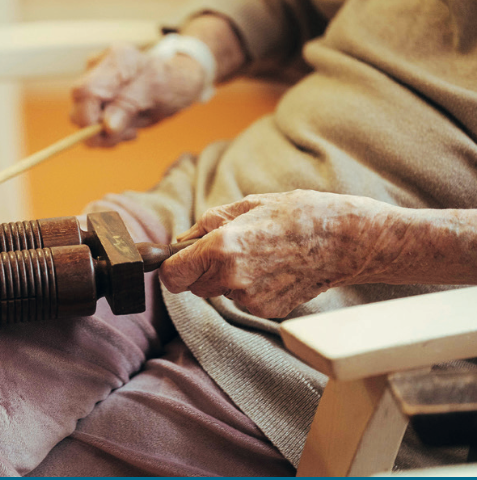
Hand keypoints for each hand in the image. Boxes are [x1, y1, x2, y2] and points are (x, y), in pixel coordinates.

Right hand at [70, 43, 204, 146]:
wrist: (180, 81)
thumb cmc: (173, 81)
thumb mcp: (158, 92)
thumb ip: (129, 105)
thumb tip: (107, 126)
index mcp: (115, 60)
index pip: (84, 92)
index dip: (89, 119)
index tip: (109, 133)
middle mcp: (100, 68)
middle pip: (78, 109)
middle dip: (100, 131)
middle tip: (131, 132)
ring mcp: (96, 84)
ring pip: (83, 121)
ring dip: (108, 134)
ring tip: (134, 126)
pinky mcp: (97, 98)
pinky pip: (92, 125)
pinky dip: (109, 132)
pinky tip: (128, 125)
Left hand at [159, 190, 406, 317]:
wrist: (346, 240)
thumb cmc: (298, 214)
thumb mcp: (248, 205)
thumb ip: (207, 224)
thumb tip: (182, 240)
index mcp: (221, 248)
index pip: (171, 276)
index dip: (170, 268)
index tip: (176, 262)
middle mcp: (231, 279)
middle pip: (194, 286)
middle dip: (202, 270)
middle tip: (229, 249)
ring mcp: (250, 299)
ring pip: (220, 293)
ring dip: (228, 278)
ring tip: (261, 254)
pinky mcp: (267, 311)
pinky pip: (243, 300)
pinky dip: (250, 288)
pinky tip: (275, 269)